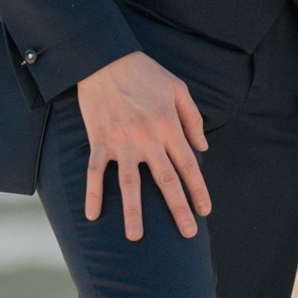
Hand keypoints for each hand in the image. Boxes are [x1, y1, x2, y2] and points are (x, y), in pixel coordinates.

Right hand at [75, 51, 211, 240]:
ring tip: (137, 238)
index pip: (189, 165)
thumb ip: (192, 118)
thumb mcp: (178, 88)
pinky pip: (94, 172)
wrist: (105, 59)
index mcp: (168, 126)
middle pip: (166, 180)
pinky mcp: (98, 140)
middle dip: (178, 209)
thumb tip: (202, 147)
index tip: (204, 211)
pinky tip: (93, 216)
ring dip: (134, 211)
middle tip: (188, 234)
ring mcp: (121, 141)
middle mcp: (147, 138)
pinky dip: (92, 194)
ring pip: (129, 183)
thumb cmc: (145, 72)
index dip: (198, 190)